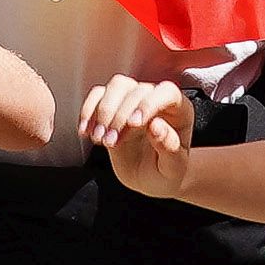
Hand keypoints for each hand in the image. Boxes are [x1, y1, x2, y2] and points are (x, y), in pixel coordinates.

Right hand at [80, 75, 198, 196]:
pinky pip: (98, 95)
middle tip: (111, 142)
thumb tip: (156, 126)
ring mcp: (134, 100)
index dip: (149, 103)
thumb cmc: (165, 172)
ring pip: (117, 86)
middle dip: (119, 116)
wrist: (148, 178)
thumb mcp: (173, 168)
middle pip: (136, 89)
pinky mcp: (114, 105)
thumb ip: (169, 147)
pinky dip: (88, 110)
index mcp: (179, 111)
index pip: (166, 92)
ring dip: (103, 111)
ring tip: (99, 139)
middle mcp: (157, 100)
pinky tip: (85, 131)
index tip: (134, 124)